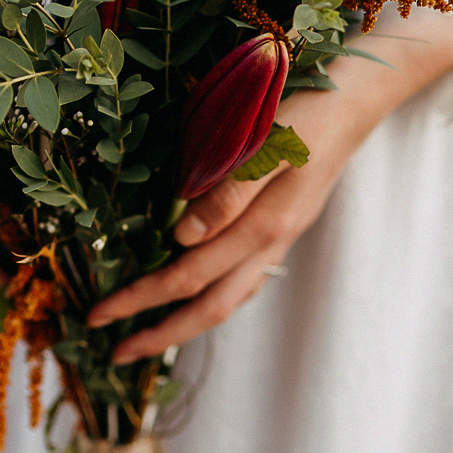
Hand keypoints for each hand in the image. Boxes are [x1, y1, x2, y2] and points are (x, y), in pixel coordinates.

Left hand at [87, 100, 340, 362]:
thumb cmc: (304, 114)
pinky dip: (215, 297)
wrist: (354, 102)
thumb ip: (228, 194)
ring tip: (148, 336)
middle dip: (160, 333)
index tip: (99, 313)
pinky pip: (245, 279)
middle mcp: (273, 242)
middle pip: (210, 306)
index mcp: (263, 225)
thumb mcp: (265, 145)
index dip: (142, 298)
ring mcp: (282, 238)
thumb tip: (183, 239)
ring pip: (230, 299)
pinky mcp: (285, 227)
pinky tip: (198, 297)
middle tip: (113, 351)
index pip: (189, 277)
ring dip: (186, 323)